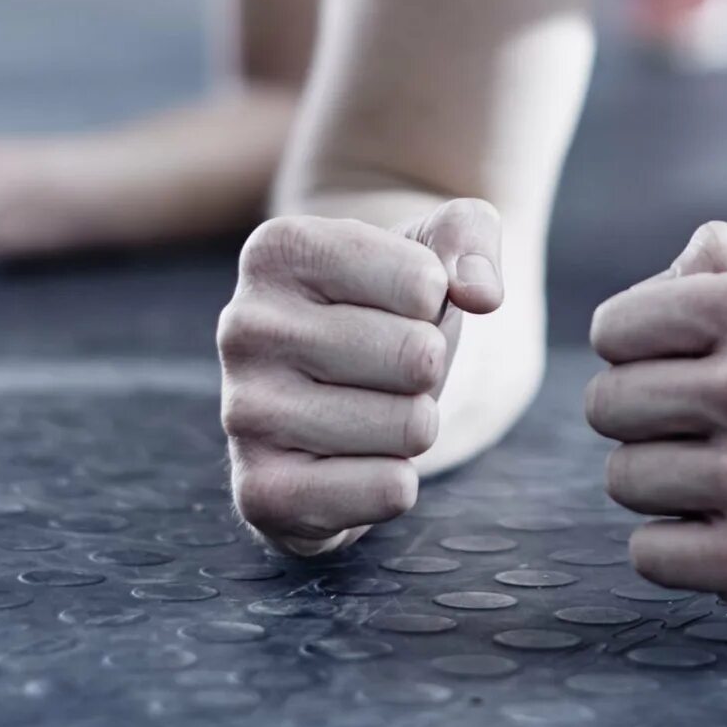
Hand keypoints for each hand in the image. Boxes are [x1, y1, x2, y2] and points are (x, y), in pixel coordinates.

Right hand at [220, 198, 502, 556]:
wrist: (335, 402)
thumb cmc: (387, 310)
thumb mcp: (432, 246)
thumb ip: (470, 234)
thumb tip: (483, 292)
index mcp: (278, 249)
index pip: (423, 283)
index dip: (436, 300)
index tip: (398, 304)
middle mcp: (244, 325)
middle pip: (417, 356)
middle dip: (428, 367)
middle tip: (387, 368)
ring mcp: (243, 412)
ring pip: (411, 426)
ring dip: (414, 423)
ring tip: (370, 408)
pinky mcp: (261, 492)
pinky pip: (390, 491)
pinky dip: (396, 482)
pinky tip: (354, 461)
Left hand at [586, 222, 726, 637]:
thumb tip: (653, 283)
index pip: (614, 329)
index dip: (639, 355)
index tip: (684, 373)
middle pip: (606, 404)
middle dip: (646, 422)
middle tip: (710, 434)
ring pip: (623, 479)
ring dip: (665, 487)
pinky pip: (648, 552)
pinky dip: (681, 550)